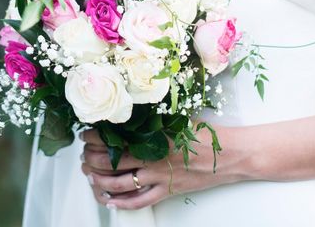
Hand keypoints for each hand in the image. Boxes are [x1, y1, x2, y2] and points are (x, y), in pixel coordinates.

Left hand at [80, 127, 246, 209]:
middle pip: (111, 163)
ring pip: (120, 184)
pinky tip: (109, 200)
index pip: (115, 140)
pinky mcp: (167, 191)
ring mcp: (159, 178)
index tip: (86, 134)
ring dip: (100, 181)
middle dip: (91, 159)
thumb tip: (130, 112)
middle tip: (83, 155)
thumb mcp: (177, 118)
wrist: (231, 155)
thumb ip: (154, 118)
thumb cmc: (207, 134)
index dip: (95, 139)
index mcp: (154, 138)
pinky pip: (139, 202)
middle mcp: (153, 159)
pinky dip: (121, 204)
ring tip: (89, 175)